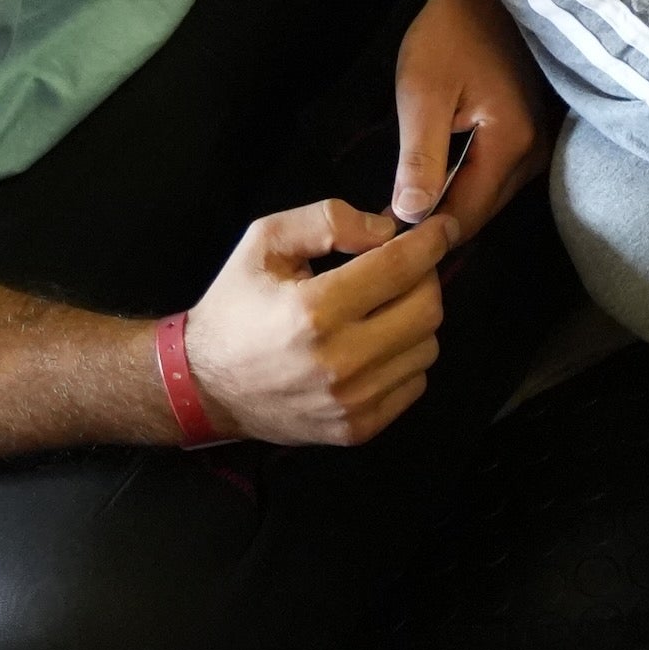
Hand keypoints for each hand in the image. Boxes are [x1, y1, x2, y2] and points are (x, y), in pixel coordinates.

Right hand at [185, 202, 452, 445]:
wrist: (207, 385)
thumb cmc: (236, 306)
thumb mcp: (264, 242)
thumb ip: (327, 221)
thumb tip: (386, 230)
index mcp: (314, 310)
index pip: (399, 268)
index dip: (430, 241)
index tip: (441, 228)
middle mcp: (339, 361)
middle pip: (427, 309)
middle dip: (425, 279)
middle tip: (405, 268)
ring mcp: (352, 401)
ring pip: (426, 348)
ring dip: (415, 320)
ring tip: (381, 308)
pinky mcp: (359, 428)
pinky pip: (413, 383)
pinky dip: (404, 358)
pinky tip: (374, 345)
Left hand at [390, 0, 547, 237]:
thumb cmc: (450, 33)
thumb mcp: (423, 94)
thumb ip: (420, 159)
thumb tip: (410, 216)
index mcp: (511, 145)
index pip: (468, 215)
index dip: (426, 233)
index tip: (384, 236)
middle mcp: (535, 154)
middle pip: (483, 212)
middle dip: (439, 223)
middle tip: (390, 221)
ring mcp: (540, 145)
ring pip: (491, 198)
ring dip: (453, 205)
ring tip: (409, 202)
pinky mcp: (533, 134)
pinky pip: (498, 178)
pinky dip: (467, 185)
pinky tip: (438, 180)